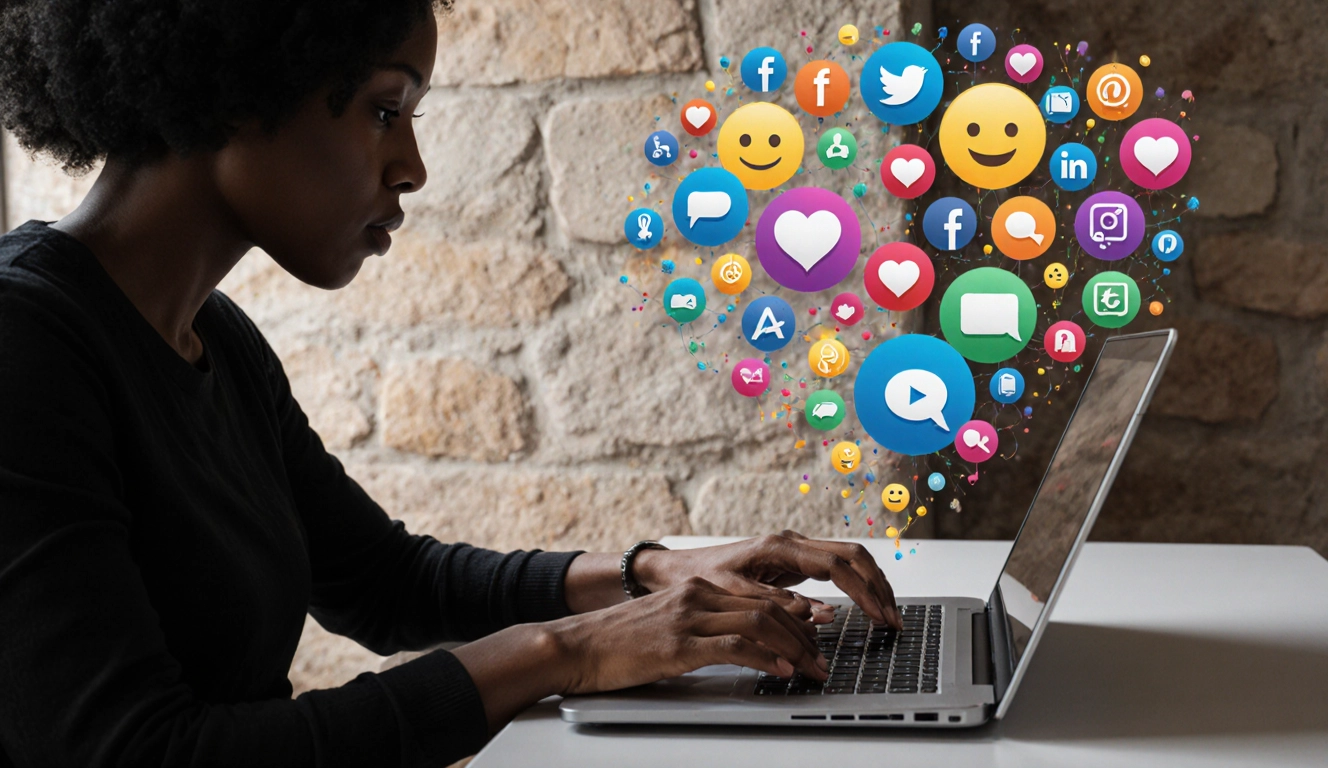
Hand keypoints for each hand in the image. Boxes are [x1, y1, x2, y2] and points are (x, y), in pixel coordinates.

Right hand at [548, 576, 829, 695]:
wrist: (576, 646)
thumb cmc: (618, 643)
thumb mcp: (669, 626)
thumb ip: (704, 628)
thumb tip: (745, 646)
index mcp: (698, 589)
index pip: (761, 598)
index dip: (796, 618)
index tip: (816, 637)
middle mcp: (697, 596)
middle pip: (768, 607)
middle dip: (804, 635)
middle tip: (822, 659)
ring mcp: (688, 617)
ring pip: (759, 623)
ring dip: (794, 648)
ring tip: (811, 668)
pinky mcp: (679, 643)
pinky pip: (735, 646)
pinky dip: (765, 658)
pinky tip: (781, 670)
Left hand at [634, 530, 901, 629]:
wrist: (679, 568)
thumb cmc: (700, 577)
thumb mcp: (732, 594)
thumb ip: (774, 603)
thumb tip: (820, 614)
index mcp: (780, 547)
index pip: (836, 566)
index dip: (863, 592)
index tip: (879, 617)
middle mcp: (793, 543)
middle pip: (853, 556)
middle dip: (878, 586)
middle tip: (894, 620)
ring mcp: (796, 552)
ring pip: (849, 560)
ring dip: (872, 586)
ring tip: (888, 616)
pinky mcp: (795, 563)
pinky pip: (836, 570)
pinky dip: (857, 587)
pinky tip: (868, 608)